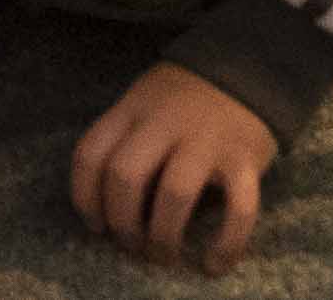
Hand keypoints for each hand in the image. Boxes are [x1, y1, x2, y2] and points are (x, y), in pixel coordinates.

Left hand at [71, 62, 278, 274]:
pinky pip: (238, 209)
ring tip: (163, 255)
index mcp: (132, 109)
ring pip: (174, 194)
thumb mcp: (142, 100)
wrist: (247, 68)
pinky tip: (213, 264)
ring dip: (164, 236)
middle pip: (126, 176)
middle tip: (132, 245)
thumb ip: (124, 137)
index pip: (90, 154)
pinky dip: (226, 243)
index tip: (96, 226)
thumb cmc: (184, 96)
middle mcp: (164, 124)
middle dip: (123, 222)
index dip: (85, 197)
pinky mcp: (245, 159)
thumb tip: (106, 202)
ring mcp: (206, 141)